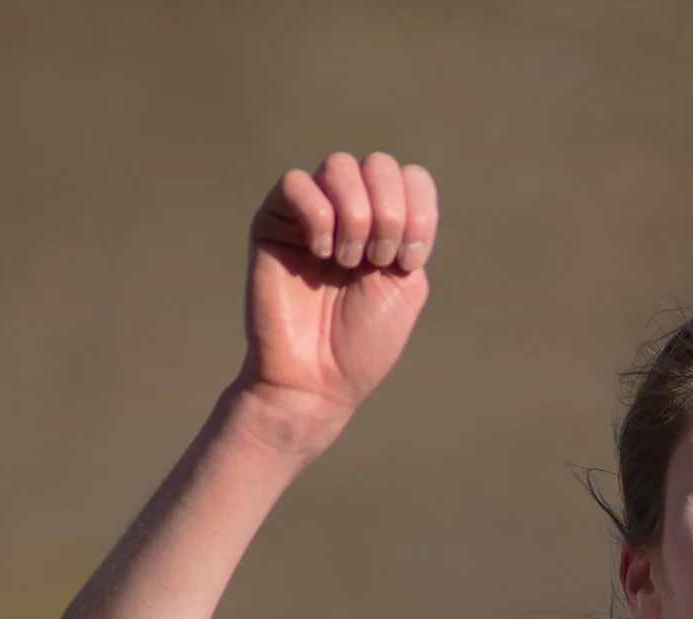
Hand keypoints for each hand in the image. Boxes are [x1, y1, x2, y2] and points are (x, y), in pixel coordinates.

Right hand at [236, 152, 438, 443]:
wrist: (315, 379)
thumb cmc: (360, 343)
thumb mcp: (406, 286)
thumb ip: (410, 231)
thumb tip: (391, 188)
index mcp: (387, 225)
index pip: (411, 177)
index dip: (419, 213)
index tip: (409, 262)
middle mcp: (350, 211)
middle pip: (379, 164)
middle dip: (389, 214)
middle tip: (377, 261)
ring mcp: (311, 212)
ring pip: (339, 166)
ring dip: (355, 216)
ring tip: (348, 261)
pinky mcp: (273, 221)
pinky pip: (296, 183)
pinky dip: (318, 216)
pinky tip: (320, 254)